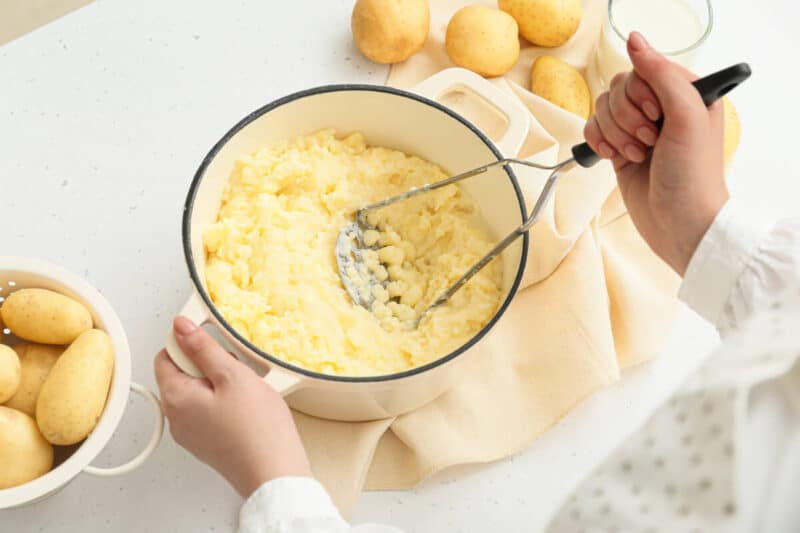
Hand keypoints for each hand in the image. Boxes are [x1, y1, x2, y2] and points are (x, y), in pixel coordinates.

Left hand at [154, 317, 310, 497]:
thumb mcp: (232, 375)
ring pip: (198, 391)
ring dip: (219, 383)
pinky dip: (224, 402)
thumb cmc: (256, 427)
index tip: (213, 346)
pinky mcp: (206, 442)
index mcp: (175, 398)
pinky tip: (246, 407)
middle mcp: (176, 418)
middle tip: (235, 372)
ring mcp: (191, 433)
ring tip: (244, 392)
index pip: (165, 355)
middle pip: (181, 373)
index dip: (189, 344)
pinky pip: (208, 410)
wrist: (274, 471)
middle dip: (208, 364)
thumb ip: (203, 348)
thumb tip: (181, 327)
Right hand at [584, 31, 728, 274]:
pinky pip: (592, 128)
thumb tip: (634, 40)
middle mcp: (660, 108)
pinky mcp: (619, 148)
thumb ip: (661, 75)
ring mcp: (638, 129)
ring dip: (614, 134)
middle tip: (648, 142)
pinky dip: (597, 142)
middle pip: (618, 88)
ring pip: (603, 108)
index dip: (640, 94)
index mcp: (685, 93)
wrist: (679, 225)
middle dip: (626, 118)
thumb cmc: (692, 176)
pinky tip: (612, 158)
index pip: (644, 69)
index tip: (656, 118)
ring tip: (636, 156)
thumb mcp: (687, 117)